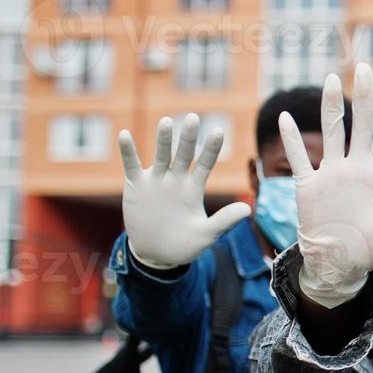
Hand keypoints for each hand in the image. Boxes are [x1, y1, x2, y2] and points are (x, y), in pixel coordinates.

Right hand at [118, 115, 249, 269]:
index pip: (204, 164)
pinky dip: (128, 152)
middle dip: (187, 137)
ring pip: (160, 156)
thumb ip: (224, 221)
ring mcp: (156, 181)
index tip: (218, 131)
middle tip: (193, 117)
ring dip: (162, 140)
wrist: (156, 255)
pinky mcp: (136, 186)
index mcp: (194, 189)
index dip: (211, 149)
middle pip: (183, 155)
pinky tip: (125, 135)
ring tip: (166, 122)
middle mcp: (176, 180)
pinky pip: (131, 166)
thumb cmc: (184, 245)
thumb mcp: (206, 234)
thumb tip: (248, 209)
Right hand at [282, 63, 372, 308]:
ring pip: (332, 132)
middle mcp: (357, 169)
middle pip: (362, 125)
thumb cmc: (370, 249)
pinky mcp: (309, 186)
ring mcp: (333, 174)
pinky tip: (286, 118)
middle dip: (363, 97)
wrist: (338, 265)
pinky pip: (299, 158)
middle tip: (364, 67)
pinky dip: (291, 139)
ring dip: (331, 107)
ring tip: (332, 79)